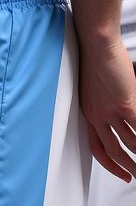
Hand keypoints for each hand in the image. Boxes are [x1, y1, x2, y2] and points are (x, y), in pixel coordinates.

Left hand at [79, 36, 135, 180]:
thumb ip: (108, 107)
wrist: (96, 42)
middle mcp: (97, 114)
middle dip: (128, 167)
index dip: (109, 164)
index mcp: (89, 111)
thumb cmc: (97, 59)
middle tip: (135, 176)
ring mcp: (111, 111)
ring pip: (132, 144)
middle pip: (114, 151)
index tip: (120, 172)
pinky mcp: (126, 104)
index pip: (96, 147)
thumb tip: (125, 120)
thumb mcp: (96, 89)